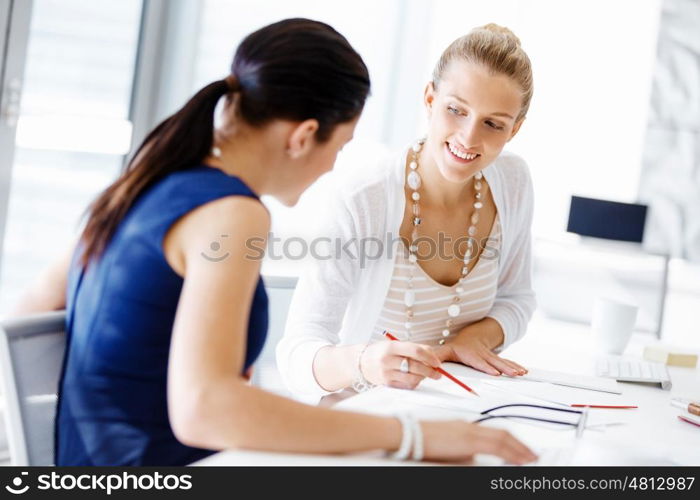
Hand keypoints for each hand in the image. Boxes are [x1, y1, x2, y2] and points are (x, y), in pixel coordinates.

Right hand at [361, 341, 441, 388]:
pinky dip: (415, 383)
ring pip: (413, 378)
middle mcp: (387, 360)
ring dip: (423, 378)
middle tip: (438, 373)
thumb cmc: (382, 351)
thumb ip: (414, 348)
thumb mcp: (396, 344)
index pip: (416, 351)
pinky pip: (407, 385)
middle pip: (416, 366)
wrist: (362, 362)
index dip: (430, 357)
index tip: (437, 362)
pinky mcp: (387, 384)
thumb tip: (433, 356)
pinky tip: (415, 379)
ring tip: (425, 375)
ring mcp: (386, 373)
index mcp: (391, 347)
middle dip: (430, 371)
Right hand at [421, 420, 536, 463]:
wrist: (407, 434)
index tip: (521, 449)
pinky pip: (495, 446)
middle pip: (502, 434)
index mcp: (464, 427)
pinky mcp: (467, 440)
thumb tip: (472, 459)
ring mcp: (468, 432)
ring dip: (518, 448)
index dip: (511, 441)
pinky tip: (517, 458)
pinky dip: (509, 451)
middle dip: (519, 445)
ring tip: (530, 457)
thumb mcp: (445, 445)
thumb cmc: (420, 440)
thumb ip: (461, 450)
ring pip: (501, 438)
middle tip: (531, 454)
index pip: (494, 432)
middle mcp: (469, 427)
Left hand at [432, 334, 526, 376]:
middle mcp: (482, 355)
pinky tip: (523, 371)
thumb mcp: (445, 350)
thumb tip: (429, 363)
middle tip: (513, 374)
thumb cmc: (457, 348)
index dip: (487, 367)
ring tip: (521, 373)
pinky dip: (516, 366)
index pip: (479, 362)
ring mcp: (491, 356)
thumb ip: (438, 356)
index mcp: (470, 355)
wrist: (471, 337)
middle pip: (494, 362)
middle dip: (505, 368)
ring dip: (512, 367)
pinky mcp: (497, 358)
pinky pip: (507, 362)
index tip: (495, 372)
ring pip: (503, 361)